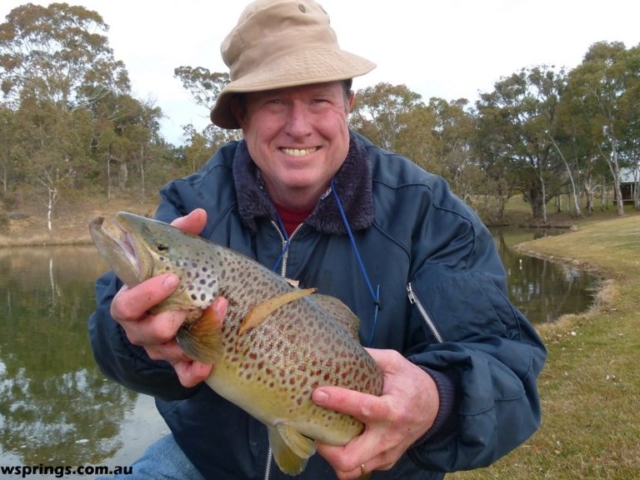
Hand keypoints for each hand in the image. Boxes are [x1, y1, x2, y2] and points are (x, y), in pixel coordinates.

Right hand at [110, 209, 219, 386]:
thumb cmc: (166, 274)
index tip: (172, 280)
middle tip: (192, 308)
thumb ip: (179, 233)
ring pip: (167, 353)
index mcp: (131, 301)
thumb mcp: (170, 252)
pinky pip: (182, 375)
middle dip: (169, 322)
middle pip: (146, 334)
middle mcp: (140, 328)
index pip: (126, 304)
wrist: (171, 300)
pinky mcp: (177, 361)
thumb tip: (199, 214)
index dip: (146, 295)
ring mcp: (158, 347)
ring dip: (192, 339)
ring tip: (217, 318)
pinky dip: (193, 373)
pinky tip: (208, 365)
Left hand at [312, 349, 438, 478]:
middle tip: (315, 428)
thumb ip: (368, 356)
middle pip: (350, 458)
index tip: (318, 394)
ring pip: (351, 469)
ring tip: (324, 434)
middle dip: (326, 448)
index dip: (338, 401)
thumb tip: (338, 349)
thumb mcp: (394, 362)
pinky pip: (358, 468)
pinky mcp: (385, 462)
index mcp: (393, 409)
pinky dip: (343, 458)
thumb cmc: (410, 382)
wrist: (435, 407)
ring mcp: (387, 454)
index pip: (364, 409)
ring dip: (332, 455)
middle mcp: (388, 437)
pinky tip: (339, 438)